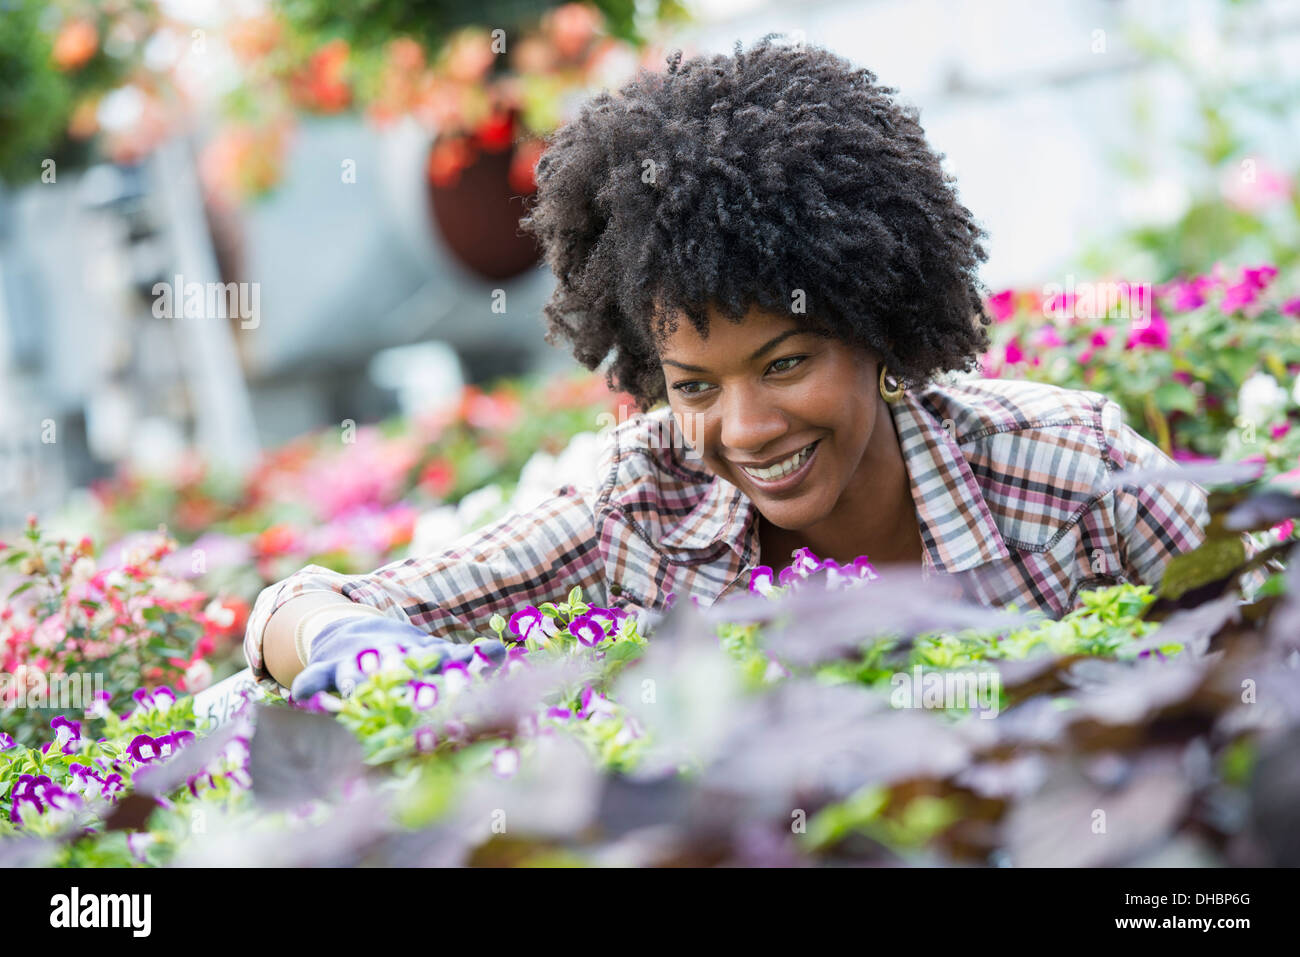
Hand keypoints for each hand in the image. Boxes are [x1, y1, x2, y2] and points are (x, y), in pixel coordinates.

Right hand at [290, 615, 505, 700]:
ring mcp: (353, 661)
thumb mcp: (433, 651)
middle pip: (395, 667)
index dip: (458, 664)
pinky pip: (314, 677)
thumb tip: (500, 653)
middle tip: (419, 698)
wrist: (352, 631)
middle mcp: (385, 654)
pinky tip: (302, 695)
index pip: (440, 659)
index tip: (476, 666)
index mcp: (415, 653)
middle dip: (404, 681)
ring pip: (352, 674)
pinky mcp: (325, 668)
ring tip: (356, 692)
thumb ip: (467, 659)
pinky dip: (307, 685)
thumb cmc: (401, 652)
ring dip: (355, 682)